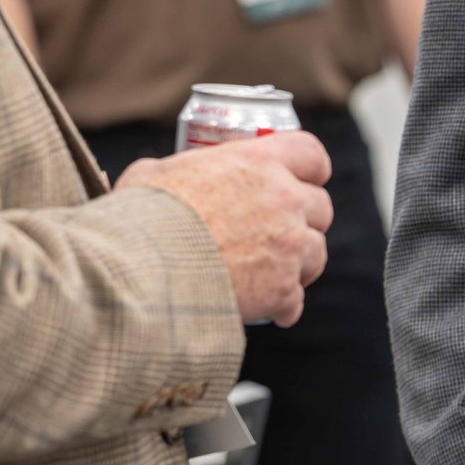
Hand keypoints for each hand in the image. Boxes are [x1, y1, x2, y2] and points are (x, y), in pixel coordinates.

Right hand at [119, 132, 333, 325]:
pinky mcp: (282, 290)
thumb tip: (163, 178)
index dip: (311, 170)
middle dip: (304, 221)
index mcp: (258, 161)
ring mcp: (288, 245)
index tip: (304, 180)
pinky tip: (264, 309)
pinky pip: (296, 300)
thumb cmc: (143, 217)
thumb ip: (176, 170)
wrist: (143, 271)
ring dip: (298, 264)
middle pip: (321, 207)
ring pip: (316, 254)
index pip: (312, 155)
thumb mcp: (153, 174)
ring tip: (271, 274)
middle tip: (280, 234)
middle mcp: (284, 199)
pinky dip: (282, 306)